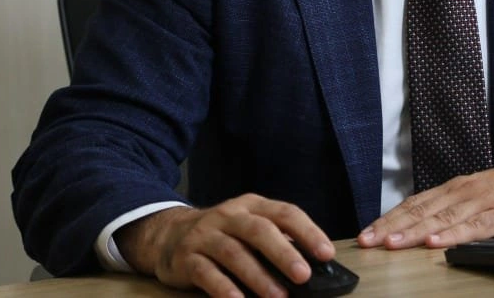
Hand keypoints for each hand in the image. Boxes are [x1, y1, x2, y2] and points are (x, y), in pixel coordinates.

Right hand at [115, 193, 333, 297]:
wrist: (167, 235)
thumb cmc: (222, 235)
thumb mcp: (248, 227)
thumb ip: (275, 240)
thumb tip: (311, 265)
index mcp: (252, 205)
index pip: (285, 213)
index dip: (308, 232)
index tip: (326, 254)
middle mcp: (229, 215)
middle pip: (259, 230)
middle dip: (284, 254)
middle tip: (304, 276)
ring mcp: (205, 235)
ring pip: (234, 252)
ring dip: (258, 277)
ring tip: (278, 297)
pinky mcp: (186, 258)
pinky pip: (206, 273)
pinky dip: (224, 288)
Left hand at [358, 150, 493, 249]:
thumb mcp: (480, 194)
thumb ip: (455, 207)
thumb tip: (425, 225)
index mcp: (457, 187)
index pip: (415, 203)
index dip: (390, 218)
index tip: (368, 232)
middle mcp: (464, 191)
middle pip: (421, 210)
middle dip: (391, 227)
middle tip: (368, 240)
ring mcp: (482, 202)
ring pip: (441, 218)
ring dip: (414, 232)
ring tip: (392, 244)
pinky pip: (473, 227)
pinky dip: (452, 235)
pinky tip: (436, 243)